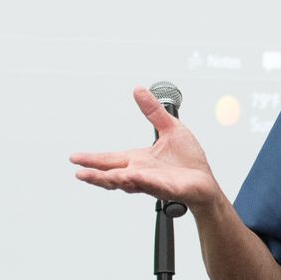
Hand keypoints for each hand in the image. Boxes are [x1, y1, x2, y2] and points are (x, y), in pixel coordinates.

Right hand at [70, 87, 224, 208]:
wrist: (205, 181)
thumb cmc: (188, 160)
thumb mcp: (170, 128)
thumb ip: (153, 112)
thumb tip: (139, 90)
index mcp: (139, 160)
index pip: (111, 159)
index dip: (93, 159)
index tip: (74, 157)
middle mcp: (141, 173)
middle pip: (112, 174)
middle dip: (95, 174)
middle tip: (79, 172)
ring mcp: (152, 183)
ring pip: (127, 183)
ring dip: (111, 180)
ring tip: (94, 176)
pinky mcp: (167, 189)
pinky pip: (153, 186)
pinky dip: (142, 181)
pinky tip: (133, 177)